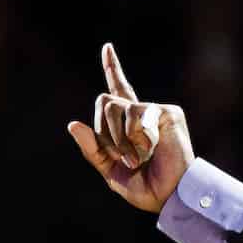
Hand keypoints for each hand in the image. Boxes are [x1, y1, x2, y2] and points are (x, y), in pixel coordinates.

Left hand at [64, 43, 192, 213]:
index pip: (117, 91)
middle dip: (105, 133)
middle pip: (104, 102)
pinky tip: (153, 148)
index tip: (108, 47)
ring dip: (121, 140)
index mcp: (128, 124)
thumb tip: (73, 124)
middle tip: (124, 157)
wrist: (170, 195)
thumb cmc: (144, 186)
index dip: (113, 68)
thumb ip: (92, 149)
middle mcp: (141, 112)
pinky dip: (139, 138)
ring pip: (117, 108)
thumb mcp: (109, 170)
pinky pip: (137, 115)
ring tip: (139, 158)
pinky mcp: (167, 112)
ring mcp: (154, 110)